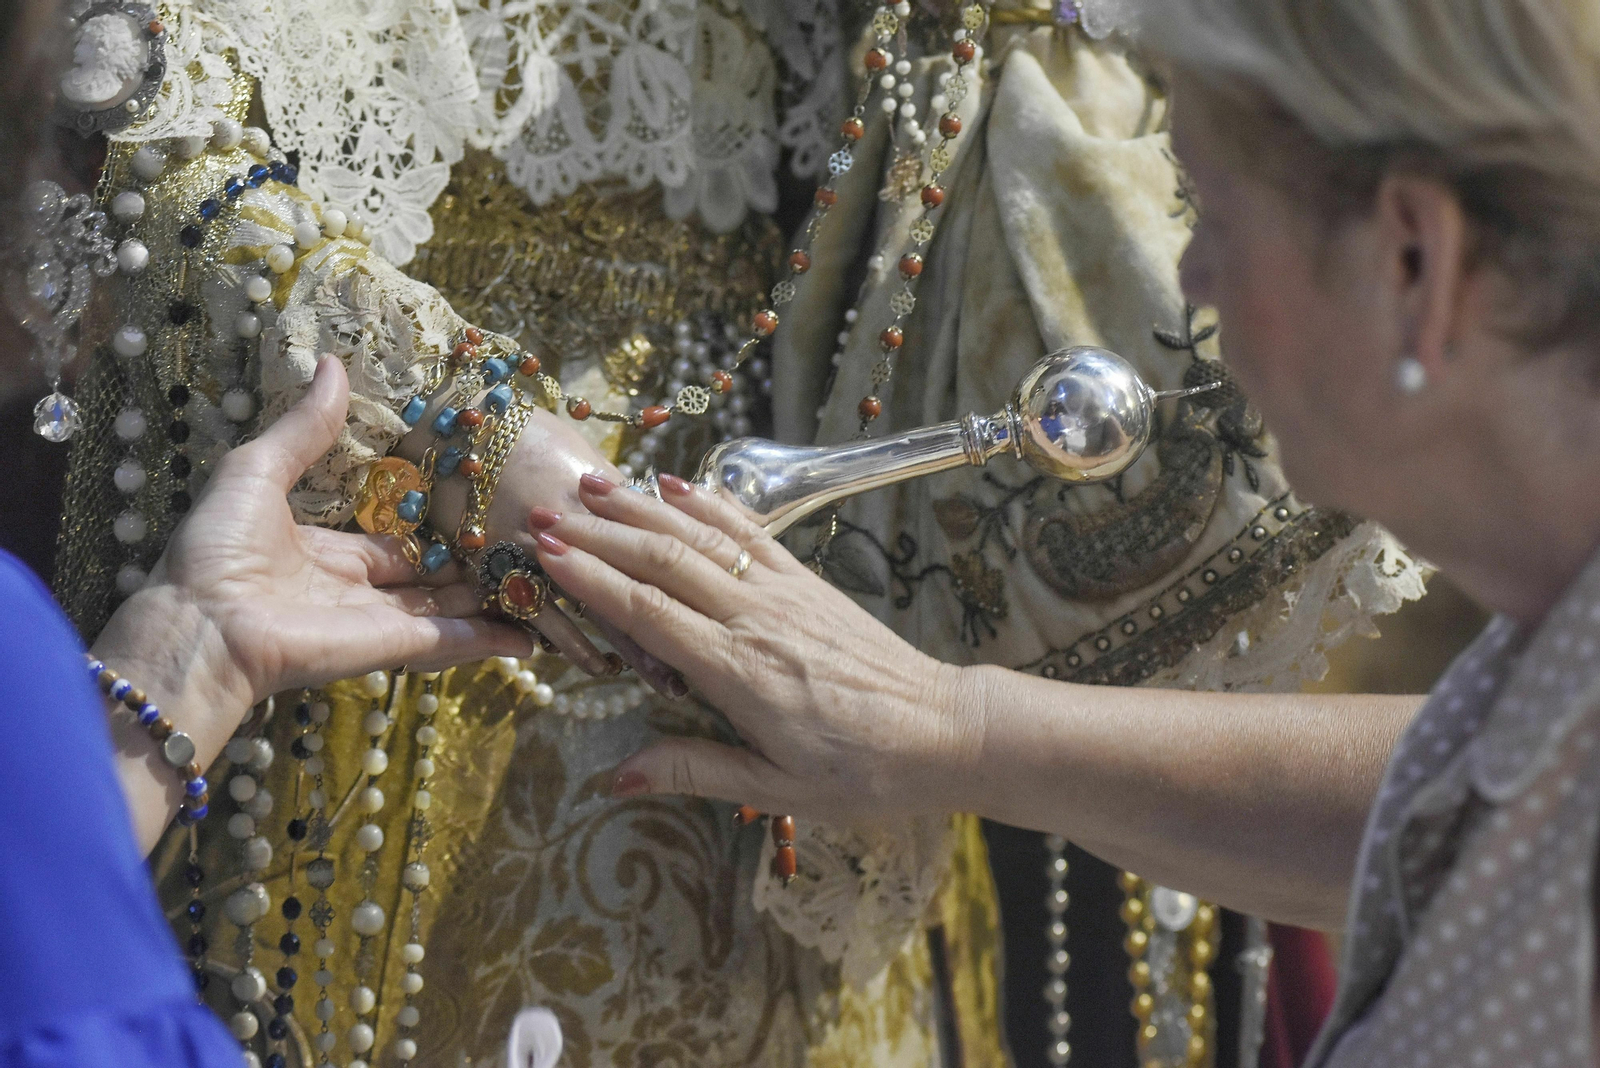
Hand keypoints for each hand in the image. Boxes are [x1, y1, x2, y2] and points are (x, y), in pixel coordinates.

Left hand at [95, 357, 532, 848]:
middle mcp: (353, 590)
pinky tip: (532, 638)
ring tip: (543, 587)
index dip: (427, 533)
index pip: (387, 546)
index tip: (470, 515)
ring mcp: (376, 621)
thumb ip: (305, 428)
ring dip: (489, 603)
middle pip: (425, 580)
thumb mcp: (257, 470)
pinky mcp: (391, 646)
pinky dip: (490, 641)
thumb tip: (334, 363)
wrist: (204, 627)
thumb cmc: (217, 550)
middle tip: (520, 548)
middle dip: (468, 571)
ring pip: (447, 611)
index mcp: (321, 552)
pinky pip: (451, 641)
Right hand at [398, 398, 678, 691]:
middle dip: (676, 626)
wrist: (454, 417)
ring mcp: (542, 543)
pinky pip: (543, 613)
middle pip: (645, 580)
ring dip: (635, 646)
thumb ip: (622, 494)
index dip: (699, 582)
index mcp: (611, 491)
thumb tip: (661, 515)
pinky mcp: (499, 561)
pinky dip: (572, 642)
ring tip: (668, 683)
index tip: (731, 619)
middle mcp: (584, 519)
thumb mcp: (583, 455)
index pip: (668, 545)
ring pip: (603, 603)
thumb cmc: (522, 432)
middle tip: (701, 670)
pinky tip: (598, 667)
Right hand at [523, 472, 982, 823]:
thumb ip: (694, 770)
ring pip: (702, 538)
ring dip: (644, 510)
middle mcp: (756, 619)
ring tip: (594, 487)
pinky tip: (679, 486)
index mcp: (739, 672)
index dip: (591, 578)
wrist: (943, 732)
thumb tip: (617, 776)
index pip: (648, 613)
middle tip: (544, 513)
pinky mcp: (808, 583)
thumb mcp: (776, 787)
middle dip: (599, 535)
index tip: (545, 552)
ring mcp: (784, 593)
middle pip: (663, 563)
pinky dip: (711, 506)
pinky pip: (751, 534)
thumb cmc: (862, 772)